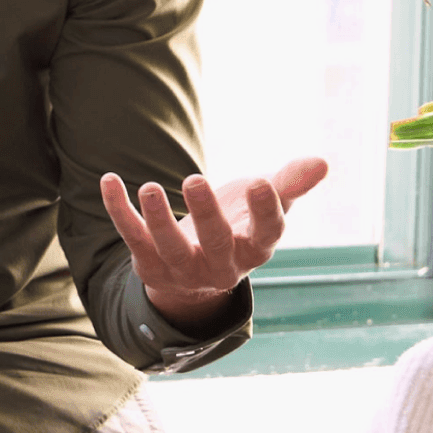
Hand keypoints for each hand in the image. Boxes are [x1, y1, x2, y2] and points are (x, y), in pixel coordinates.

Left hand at [101, 155, 327, 332]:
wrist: (198, 269)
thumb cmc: (239, 224)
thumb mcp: (267, 205)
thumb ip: (291, 183)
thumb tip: (323, 163)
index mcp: (255, 248)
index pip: (266, 234)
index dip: (264, 211)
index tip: (260, 183)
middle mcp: (221, 265)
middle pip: (215, 243)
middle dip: (204, 214)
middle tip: (194, 179)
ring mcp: (182, 269)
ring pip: (169, 247)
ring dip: (158, 217)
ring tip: (150, 186)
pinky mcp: (149, 264)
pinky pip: (131, 237)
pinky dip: (119, 210)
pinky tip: (109, 179)